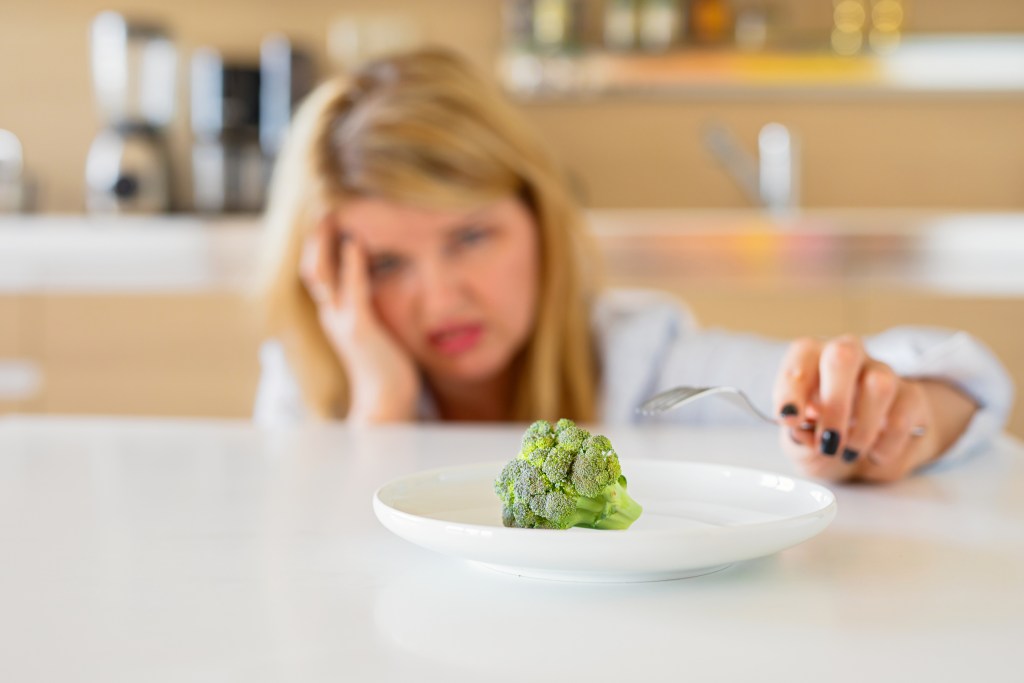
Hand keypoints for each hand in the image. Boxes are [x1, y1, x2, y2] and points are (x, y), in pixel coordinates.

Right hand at [299, 219, 420, 421]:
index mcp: (336, 316)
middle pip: (311, 269)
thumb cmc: (387, 369)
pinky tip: (355, 243)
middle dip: (315, 239)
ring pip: (321, 275)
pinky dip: (352, 264)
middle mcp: (333, 316)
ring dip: (324, 243)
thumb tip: (380, 292)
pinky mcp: (359, 328)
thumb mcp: (377, 332)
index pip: (320, 275)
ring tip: (331, 217)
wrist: (386, 402)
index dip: (320, 248)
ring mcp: (342, 321)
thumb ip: (372, 310)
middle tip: (324, 211)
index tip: (329, 222)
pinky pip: (352, 290)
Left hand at [773, 335, 975, 482]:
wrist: (871, 453)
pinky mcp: (911, 396)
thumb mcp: (802, 445)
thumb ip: (797, 440)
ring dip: (862, 428)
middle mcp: (849, 357)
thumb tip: (801, 432)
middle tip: (827, 442)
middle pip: (844, 355)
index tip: (790, 420)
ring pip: (879, 385)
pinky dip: (886, 442)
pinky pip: (903, 415)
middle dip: (834, 403)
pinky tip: (874, 455)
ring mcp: (882, 373)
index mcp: (813, 358)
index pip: (802, 354)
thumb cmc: (825, 438)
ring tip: (849, 453)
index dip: (793, 387)